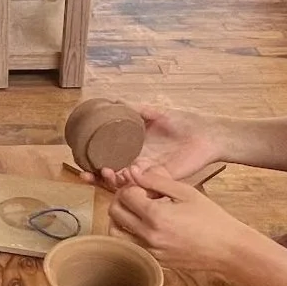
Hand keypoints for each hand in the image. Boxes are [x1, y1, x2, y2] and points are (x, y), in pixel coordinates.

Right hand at [86, 105, 225, 189]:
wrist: (207, 134)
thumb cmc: (183, 122)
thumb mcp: (154, 112)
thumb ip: (134, 108)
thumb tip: (113, 100)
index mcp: (133, 149)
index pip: (107, 159)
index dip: (92, 163)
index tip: (80, 163)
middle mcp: (137, 163)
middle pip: (110, 175)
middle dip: (95, 177)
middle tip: (85, 174)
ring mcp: (148, 173)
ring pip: (123, 183)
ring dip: (111, 180)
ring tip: (107, 172)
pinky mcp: (160, 180)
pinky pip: (142, 185)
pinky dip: (132, 182)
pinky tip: (126, 174)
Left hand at [109, 168, 258, 275]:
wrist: (226, 249)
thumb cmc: (211, 218)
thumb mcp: (186, 192)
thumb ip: (157, 180)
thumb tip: (133, 171)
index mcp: (156, 215)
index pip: (124, 195)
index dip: (130, 186)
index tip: (142, 186)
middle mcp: (148, 235)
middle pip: (114, 213)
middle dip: (121, 199)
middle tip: (136, 195)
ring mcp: (149, 251)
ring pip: (115, 233)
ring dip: (119, 218)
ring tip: (136, 211)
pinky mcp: (153, 260)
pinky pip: (129, 246)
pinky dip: (129, 234)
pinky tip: (145, 226)